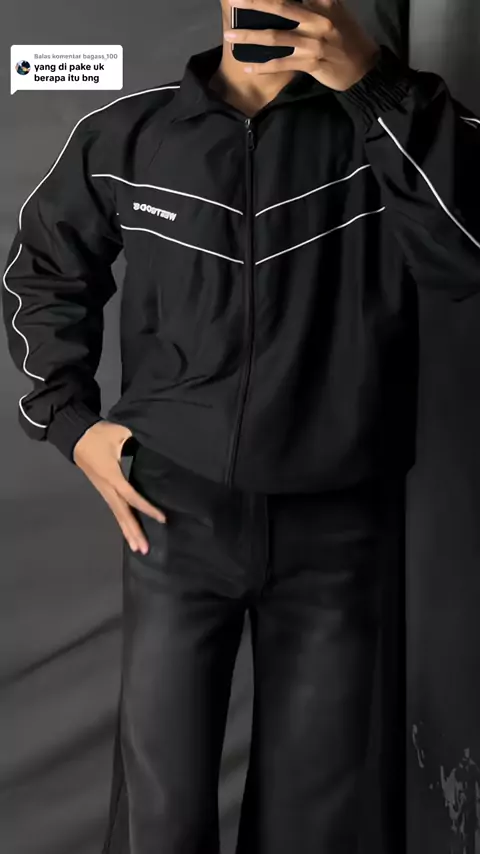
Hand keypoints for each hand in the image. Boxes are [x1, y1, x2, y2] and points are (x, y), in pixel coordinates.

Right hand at [73, 421, 165, 553]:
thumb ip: (136, 441)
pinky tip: (129, 533)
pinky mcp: (103, 490)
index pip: (132, 496)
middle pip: (123, 514)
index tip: (162, 518)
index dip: (147, 508)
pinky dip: (123, 523)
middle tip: (144, 549)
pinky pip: (115, 510)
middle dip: (134, 532)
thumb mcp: (120, 433)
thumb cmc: (99, 434)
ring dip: (128, 532)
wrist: (75, 435)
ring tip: (138, 548)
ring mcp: (104, 491)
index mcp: (112, 476)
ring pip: (118, 515)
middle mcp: (107, 488)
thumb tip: (155, 445)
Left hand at [225, 0, 379, 90]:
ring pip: (276, 37)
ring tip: (229, 36)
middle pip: (280, 8)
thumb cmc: (347, 37)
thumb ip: (314, 1)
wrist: (364, 68)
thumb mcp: (334, 10)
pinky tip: (249, 66)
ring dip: (249, 37)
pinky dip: (264, 66)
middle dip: (254, 3)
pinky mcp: (312, 63)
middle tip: (234, 1)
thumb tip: (289, 1)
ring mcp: (314, 42)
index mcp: (323, 2)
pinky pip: (283, 63)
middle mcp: (318, 19)